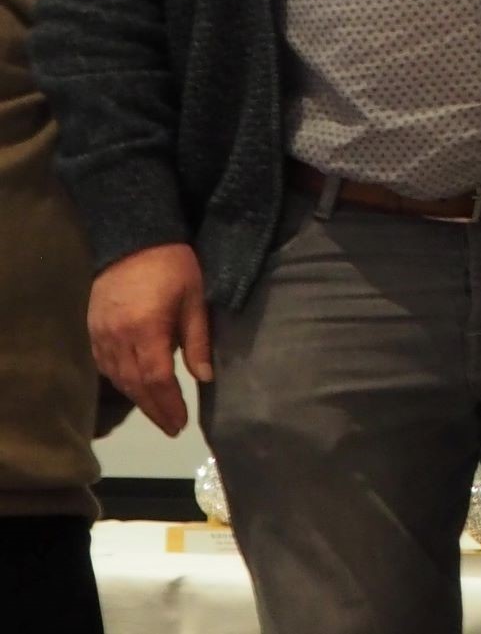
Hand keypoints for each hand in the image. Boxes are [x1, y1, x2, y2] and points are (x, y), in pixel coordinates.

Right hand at [88, 243, 211, 436]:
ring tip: (157, 412)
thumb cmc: (172, 265)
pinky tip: (133, 388)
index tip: (181, 423)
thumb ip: (197, 339)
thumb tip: (205, 378)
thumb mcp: (194, 298)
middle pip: (134, 385)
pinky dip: (120, 381)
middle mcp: (118, 337)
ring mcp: (101, 334)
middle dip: (154, 410)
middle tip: (171, 427)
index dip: (169, 405)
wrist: (132, 236)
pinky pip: (104, 365)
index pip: (156, 380)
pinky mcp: (92, 328)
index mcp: (146, 329)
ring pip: (117, 378)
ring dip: (137, 399)